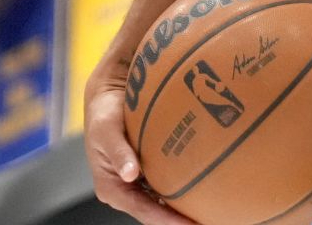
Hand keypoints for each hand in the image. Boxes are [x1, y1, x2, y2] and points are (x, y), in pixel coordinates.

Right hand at [85, 85, 198, 224]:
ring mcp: (136, 184)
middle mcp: (124, 190)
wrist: (106, 99)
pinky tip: (202, 191)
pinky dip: (181, 191)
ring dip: (182, 210)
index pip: (143, 211)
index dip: (167, 221)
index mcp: (111, 188)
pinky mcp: (146, 173)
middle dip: (178, 221)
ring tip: (208, 214)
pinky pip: (166, 186)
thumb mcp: (106, 131)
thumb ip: (118, 153)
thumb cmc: (103, 115)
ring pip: (161, 203)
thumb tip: (130, 173)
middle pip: (155, 213)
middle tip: (206, 222)